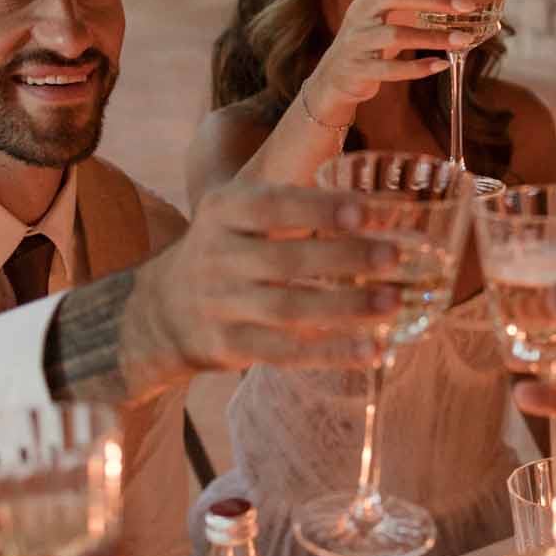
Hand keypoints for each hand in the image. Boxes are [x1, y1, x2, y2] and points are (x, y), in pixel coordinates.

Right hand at [120, 179, 400, 389]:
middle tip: (396, 255)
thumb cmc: (226, 250)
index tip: (367, 211)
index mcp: (223, 211)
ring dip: (345, 308)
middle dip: (345, 256)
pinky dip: (331, 352)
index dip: (320, 208)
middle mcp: (217, 256)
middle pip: (286, 259)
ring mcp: (221, 305)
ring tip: (393, 302)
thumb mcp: (238, 212)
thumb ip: (296, 202)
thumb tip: (385, 206)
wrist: (159, 311)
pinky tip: (372, 350)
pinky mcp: (229, 347)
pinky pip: (285, 353)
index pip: (272, 205)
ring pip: (288, 309)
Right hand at [301, 0, 479, 126]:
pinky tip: (440, 65)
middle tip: (468, 6)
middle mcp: (362, 8)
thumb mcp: (390, 10)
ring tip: (463, 40)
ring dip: (433, 38)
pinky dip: (417, 68)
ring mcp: (357, 38)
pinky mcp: (357, 67)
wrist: (338, 74)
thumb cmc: (374, 35)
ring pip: (394, 34)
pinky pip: (388, 68)